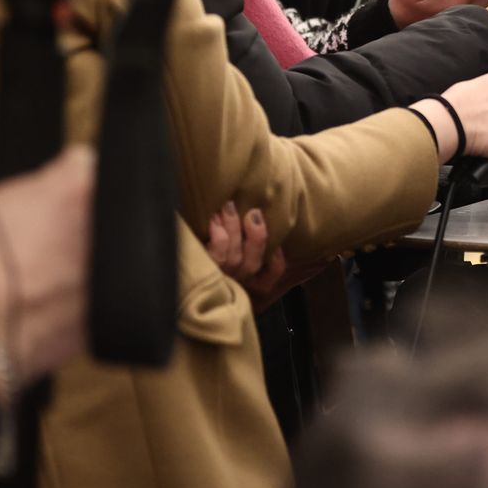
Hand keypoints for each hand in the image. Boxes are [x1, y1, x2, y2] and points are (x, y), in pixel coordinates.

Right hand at [0, 145, 95, 383]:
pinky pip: (109, 275)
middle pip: (100, 199)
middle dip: (77, 208)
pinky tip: (62, 286)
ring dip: (87, 242)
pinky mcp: (119, 293)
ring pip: (109, 237)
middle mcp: (104, 220)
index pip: (83, 161)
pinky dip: (91, 277)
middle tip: (51, 225)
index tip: (51, 188)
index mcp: (73, 190)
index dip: (61, 174)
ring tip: (54, 259)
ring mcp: (117, 257)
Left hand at [205, 201, 323, 312]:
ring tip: (227, 205)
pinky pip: (217, 254)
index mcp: (249, 280)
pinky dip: (219, 235)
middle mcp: (236, 281)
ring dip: (233, 227)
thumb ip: (267, 253)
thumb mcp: (238, 258)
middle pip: (253, 262)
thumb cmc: (212, 256)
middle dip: (256, 236)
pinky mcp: (201, 270)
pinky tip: (213, 219)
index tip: (278, 238)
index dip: (278, 258)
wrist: (175, 277)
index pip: (273, 273)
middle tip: (253, 212)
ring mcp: (219, 277)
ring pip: (235, 255)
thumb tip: (312, 251)